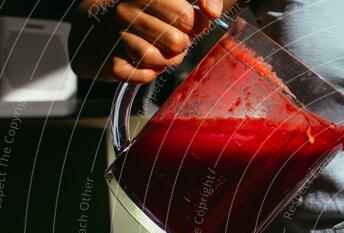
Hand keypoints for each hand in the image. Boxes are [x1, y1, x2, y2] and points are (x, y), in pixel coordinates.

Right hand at [70, 0, 222, 82]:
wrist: (96, 27)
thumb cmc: (144, 12)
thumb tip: (213, 13)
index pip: (185, 15)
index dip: (193, 24)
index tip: (187, 22)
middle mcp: (125, 10)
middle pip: (176, 41)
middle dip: (181, 45)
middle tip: (172, 39)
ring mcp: (115, 35)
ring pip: (160, 60)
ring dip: (166, 61)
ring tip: (160, 51)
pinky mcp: (110, 61)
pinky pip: (143, 76)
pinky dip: (148, 75)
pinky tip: (145, 64)